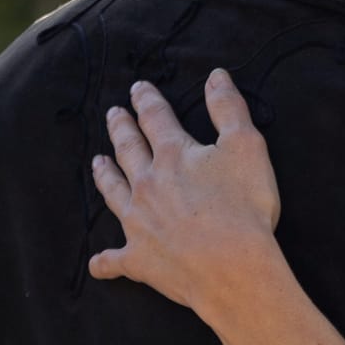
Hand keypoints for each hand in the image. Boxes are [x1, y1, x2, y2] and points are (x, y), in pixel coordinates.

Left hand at [89, 69, 283, 317]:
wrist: (231, 268)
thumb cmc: (244, 207)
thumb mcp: (246, 147)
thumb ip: (229, 109)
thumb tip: (216, 76)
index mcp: (173, 155)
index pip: (155, 119)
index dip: (147, 100)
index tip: (138, 88)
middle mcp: (147, 184)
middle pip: (128, 150)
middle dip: (120, 129)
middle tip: (113, 115)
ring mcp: (138, 222)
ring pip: (113, 193)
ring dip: (105, 176)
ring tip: (97, 162)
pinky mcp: (138, 259)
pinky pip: (115, 260)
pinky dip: (105, 261)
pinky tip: (97, 262)